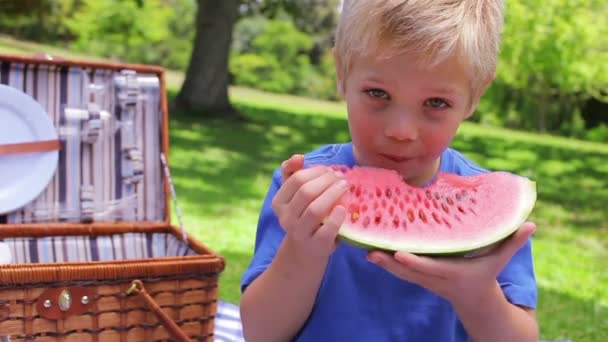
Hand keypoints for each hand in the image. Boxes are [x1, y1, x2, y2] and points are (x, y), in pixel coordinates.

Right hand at [271, 154, 348, 259]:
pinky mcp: (317, 246)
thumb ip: (292, 173)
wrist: (306, 250)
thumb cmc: (303, 215)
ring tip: (345, 186)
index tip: (330, 170)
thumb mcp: (295, 195)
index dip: (316, 171)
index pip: (296, 179)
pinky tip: (344, 208)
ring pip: (315, 209)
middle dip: (326, 180)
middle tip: (341, 177)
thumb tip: (298, 156)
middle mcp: (286, 219)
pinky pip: (327, 230)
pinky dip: (336, 218)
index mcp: (279, 203)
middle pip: (306, 192)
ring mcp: (300, 233)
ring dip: (333, 194)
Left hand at [367, 222, 535, 305]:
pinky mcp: (418, 279)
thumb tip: (532, 224)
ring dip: (382, 263)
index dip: (414, 263)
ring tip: (364, 249)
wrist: (475, 303)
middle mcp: (434, 279)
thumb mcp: (498, 261)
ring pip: (400, 274)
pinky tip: (370, 250)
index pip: (430, 268)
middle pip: (408, 273)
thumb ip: (512, 242)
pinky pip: (399, 272)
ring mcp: (424, 281)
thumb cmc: (486, 277)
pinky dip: (386, 263)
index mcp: (452, 274)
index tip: (399, 254)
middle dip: (389, 263)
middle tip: (370, 252)